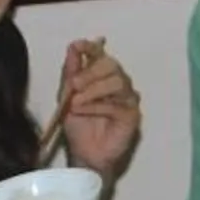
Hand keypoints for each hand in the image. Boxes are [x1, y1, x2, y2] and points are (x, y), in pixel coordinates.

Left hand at [55, 39, 141, 179]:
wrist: (84, 154)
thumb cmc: (78, 125)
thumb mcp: (67, 96)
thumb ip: (71, 71)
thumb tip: (73, 46)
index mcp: (103, 76)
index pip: (101, 54)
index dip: (91, 47)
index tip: (79, 47)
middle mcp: (119, 83)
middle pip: (112, 64)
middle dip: (90, 72)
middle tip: (73, 85)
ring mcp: (128, 99)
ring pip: (117, 82)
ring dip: (93, 90)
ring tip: (75, 103)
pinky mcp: (132, 116)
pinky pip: (117, 105)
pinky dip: (96, 106)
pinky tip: (82, 111)